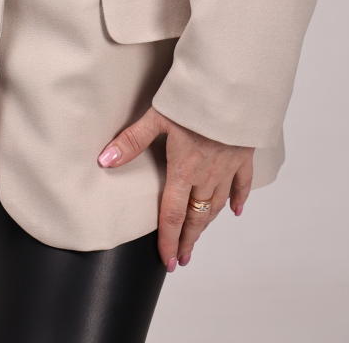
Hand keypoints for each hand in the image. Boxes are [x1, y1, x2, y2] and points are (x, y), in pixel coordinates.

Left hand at [97, 105, 253, 270]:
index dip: (168, 240)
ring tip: (198, 238)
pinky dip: (239, 199)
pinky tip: (236, 210)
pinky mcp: (243, 155)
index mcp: (183, 169)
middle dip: (187, 239)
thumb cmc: (192, 99)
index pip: (172, 214)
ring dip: (207, 224)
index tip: (167, 260)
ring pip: (217, 204)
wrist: (230, 87)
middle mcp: (207, 174)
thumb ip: (131, 141)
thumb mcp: (157, 117)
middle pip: (196, 216)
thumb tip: (104, 160)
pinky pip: (242, 184)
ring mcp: (228, 167)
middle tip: (182, 258)